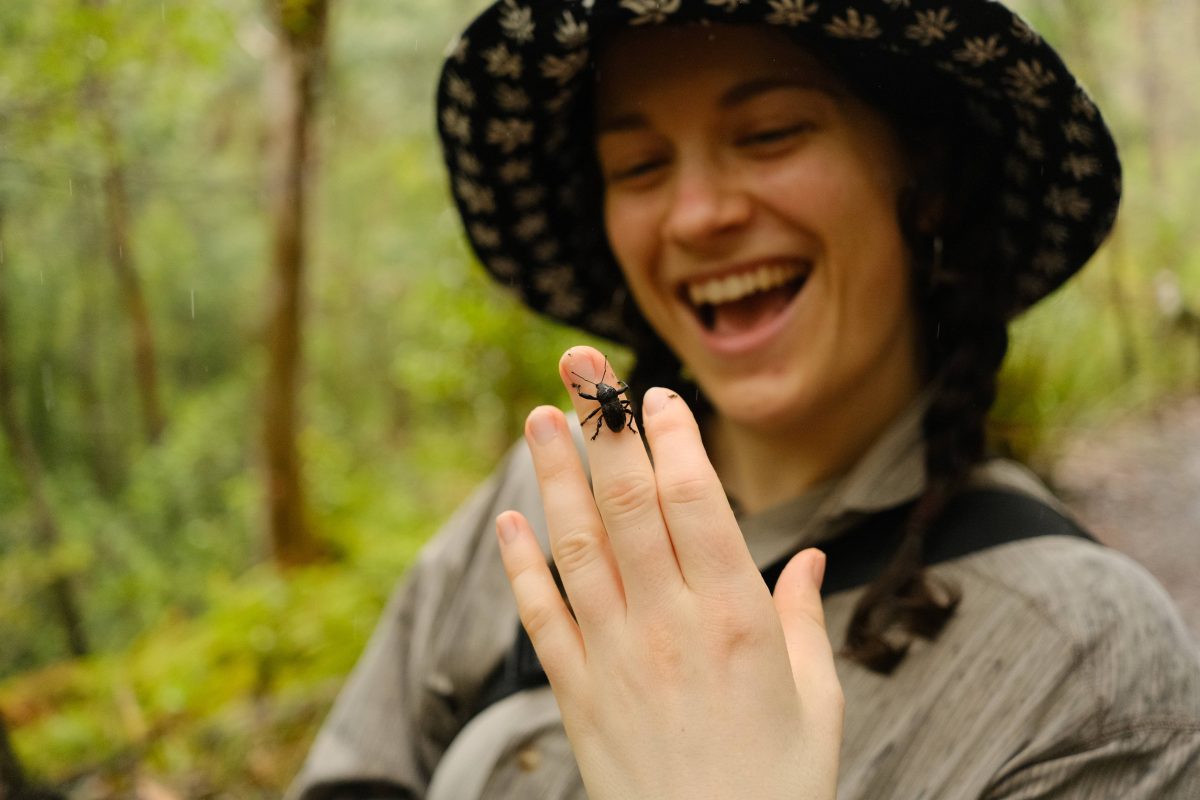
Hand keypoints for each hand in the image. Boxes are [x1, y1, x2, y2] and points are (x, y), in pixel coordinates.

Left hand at [494, 347, 842, 799]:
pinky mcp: (576, 693)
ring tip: (536, 416)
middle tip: (578, 361)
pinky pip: (541, 616)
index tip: (656, 395)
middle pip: (627, 502)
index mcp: (737, 617)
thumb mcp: (818, 704)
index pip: (695, 500)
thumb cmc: (779, 787)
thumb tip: (812, 560)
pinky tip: (508, 518)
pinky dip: (521, 565)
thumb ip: (806, 623)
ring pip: (576, 544)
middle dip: (602, 423)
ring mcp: (614, 656)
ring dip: (552, 475)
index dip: (672, 438)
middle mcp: (668, 624)